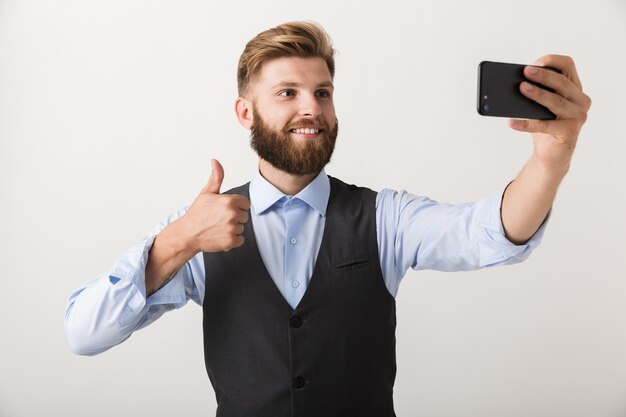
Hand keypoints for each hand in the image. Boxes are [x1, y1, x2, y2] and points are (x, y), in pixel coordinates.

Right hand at [180, 159, 250, 252]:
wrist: (187, 234)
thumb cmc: (197, 213)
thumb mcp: (207, 193)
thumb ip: (216, 177)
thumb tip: (215, 161)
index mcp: (230, 201)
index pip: (246, 203)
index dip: (237, 206)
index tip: (225, 209)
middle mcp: (232, 214)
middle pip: (244, 216)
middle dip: (235, 217)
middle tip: (219, 219)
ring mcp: (232, 228)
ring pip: (241, 228)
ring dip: (232, 229)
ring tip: (218, 227)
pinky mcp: (231, 241)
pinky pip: (240, 240)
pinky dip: (232, 240)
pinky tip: (221, 235)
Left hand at [508, 55, 591, 174]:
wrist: (551, 153)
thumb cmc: (545, 125)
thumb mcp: (540, 105)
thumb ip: (534, 92)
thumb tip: (512, 84)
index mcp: (574, 89)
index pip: (568, 66)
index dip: (552, 61)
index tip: (535, 62)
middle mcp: (580, 100)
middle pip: (562, 83)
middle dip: (543, 76)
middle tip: (525, 71)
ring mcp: (577, 116)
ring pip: (556, 101)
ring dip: (538, 94)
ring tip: (521, 88)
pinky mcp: (569, 132)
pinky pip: (546, 126)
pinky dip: (527, 124)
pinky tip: (512, 122)